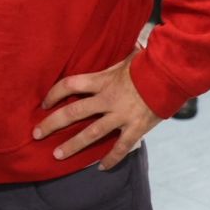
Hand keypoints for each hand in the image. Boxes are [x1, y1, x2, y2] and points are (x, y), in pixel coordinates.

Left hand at [35, 54, 161, 169]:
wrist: (172, 75)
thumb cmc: (150, 64)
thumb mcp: (129, 57)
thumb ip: (119, 56)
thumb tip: (124, 42)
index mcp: (103, 80)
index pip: (70, 85)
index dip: (54, 94)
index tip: (44, 103)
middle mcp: (107, 99)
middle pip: (73, 113)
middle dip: (52, 124)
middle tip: (37, 134)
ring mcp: (120, 116)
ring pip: (91, 134)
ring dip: (72, 146)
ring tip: (57, 156)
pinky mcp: (135, 128)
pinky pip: (120, 148)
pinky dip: (111, 159)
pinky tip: (101, 167)